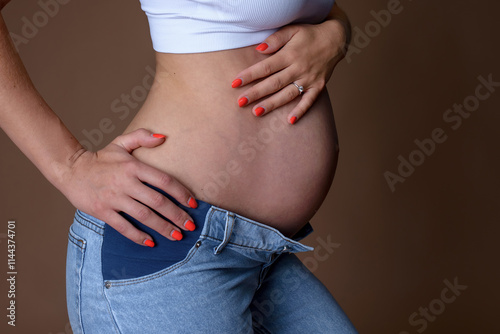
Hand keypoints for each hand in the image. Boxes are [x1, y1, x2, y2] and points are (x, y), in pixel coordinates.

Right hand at [60, 129, 197, 245]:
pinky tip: (151, 242)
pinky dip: (138, 236)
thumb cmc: (101, 158)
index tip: (193, 204)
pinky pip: (123, 226)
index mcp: (134, 166)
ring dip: (163, 228)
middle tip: (190, 226)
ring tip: (177, 236)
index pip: (164, 181)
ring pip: (144, 216)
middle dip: (177, 215)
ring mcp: (114, 198)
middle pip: (158, 202)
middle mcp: (126, 183)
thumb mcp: (121, 143)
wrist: (71, 169)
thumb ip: (142, 136)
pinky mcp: (102, 211)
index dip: (181, 193)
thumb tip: (164, 137)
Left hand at [232, 20, 346, 123]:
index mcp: (290, 54)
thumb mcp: (293, 29)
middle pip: (273, 83)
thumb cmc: (309, 34)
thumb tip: (258, 49)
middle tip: (240, 102)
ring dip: (272, 104)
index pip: (266, 67)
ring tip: (256, 112)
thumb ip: (276, 39)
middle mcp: (299, 68)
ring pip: (288, 94)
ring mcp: (309, 79)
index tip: (235, 83)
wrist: (336, 39)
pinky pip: (309, 101)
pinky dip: (300, 111)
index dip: (249, 75)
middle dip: (256, 93)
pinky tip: (290, 121)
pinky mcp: (318, 87)